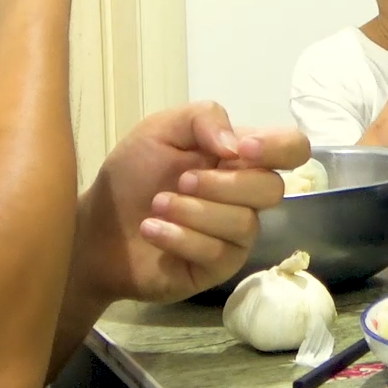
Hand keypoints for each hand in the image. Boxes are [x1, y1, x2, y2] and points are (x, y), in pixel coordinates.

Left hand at [74, 102, 305, 304]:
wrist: (96, 228)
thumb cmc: (131, 176)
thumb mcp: (158, 130)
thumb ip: (201, 119)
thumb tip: (237, 146)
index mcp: (239, 157)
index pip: (292, 148)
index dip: (279, 149)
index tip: (241, 151)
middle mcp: (246, 196)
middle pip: (272, 189)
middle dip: (221, 184)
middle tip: (179, 181)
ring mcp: (235, 235)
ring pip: (244, 223)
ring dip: (193, 211)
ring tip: (156, 207)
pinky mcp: (218, 268)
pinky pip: (217, 252)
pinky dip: (179, 237)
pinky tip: (152, 230)